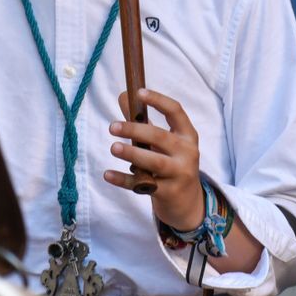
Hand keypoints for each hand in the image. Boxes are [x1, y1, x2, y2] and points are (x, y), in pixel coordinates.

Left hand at [105, 89, 205, 229]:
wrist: (187, 202)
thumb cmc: (172, 164)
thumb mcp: (165, 144)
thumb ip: (145, 123)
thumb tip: (123, 96)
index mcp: (187, 135)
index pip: (176, 112)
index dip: (158, 100)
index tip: (139, 92)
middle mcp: (187, 153)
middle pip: (161, 137)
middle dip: (136, 130)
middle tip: (112, 126)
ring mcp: (179, 174)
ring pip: (155, 162)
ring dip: (132, 153)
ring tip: (114, 147)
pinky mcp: (168, 193)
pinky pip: (142, 185)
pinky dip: (123, 180)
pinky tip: (107, 174)